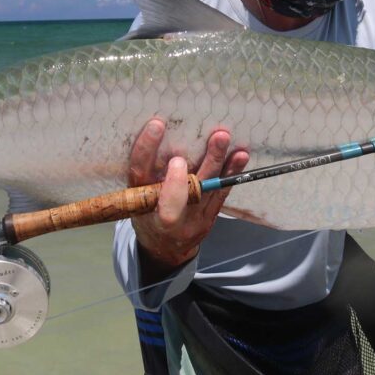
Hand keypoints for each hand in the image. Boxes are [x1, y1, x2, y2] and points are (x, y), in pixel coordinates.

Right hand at [128, 118, 248, 279]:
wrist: (164, 248)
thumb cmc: (146, 214)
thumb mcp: (134, 198)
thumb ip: (145, 174)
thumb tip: (158, 133)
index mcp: (140, 203)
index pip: (140, 174)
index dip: (146, 151)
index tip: (157, 125)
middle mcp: (168, 214)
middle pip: (184, 188)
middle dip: (203, 162)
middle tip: (214, 137)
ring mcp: (193, 219)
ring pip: (207, 189)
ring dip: (218, 161)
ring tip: (223, 138)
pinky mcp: (209, 217)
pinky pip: (221, 194)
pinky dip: (231, 173)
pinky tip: (240, 156)